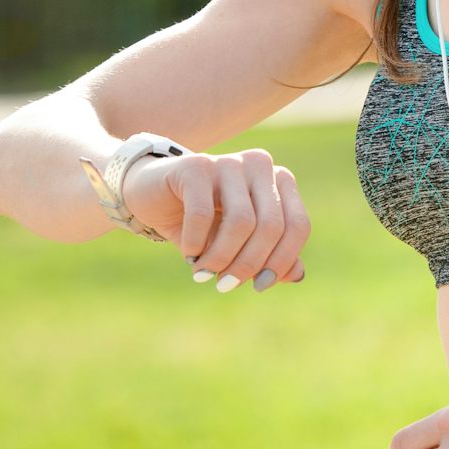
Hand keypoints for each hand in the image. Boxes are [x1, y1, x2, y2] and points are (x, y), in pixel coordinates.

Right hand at [123, 147, 306, 290]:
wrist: (151, 195)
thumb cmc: (202, 223)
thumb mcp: (237, 244)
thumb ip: (270, 256)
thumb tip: (297, 275)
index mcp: (278, 181)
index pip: (298, 225)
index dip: (282, 261)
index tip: (259, 287)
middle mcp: (259, 166)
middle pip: (271, 226)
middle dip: (249, 264)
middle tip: (224, 286)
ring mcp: (228, 162)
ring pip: (241, 222)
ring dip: (221, 258)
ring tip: (203, 274)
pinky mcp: (196, 164)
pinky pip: (203, 214)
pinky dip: (196, 243)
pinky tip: (189, 255)